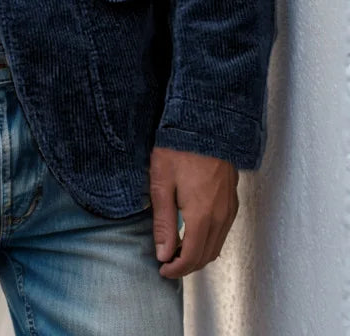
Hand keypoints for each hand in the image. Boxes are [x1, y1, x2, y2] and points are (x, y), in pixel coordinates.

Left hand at [149, 147, 238, 278]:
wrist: (205, 125)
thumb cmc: (178, 150)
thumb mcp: (162, 183)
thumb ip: (163, 222)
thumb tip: (163, 254)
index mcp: (202, 216)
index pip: (192, 257)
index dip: (176, 269)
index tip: (162, 270)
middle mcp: (221, 217)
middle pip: (206, 256)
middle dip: (187, 265)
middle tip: (167, 263)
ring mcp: (230, 209)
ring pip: (217, 246)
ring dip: (199, 255)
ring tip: (177, 250)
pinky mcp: (233, 201)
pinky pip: (223, 232)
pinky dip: (209, 241)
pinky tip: (193, 234)